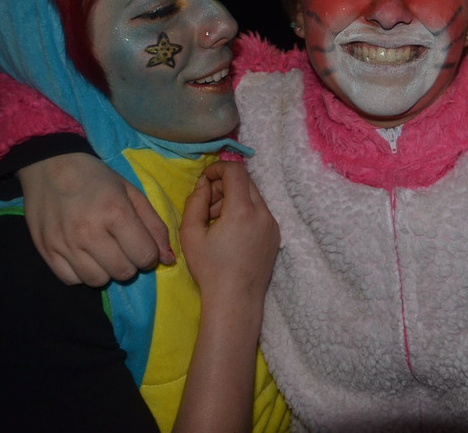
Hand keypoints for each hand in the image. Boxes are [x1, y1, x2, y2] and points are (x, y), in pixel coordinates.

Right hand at [19, 153, 171, 285]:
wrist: (50, 167)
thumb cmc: (97, 179)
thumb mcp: (132, 193)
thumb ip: (154, 226)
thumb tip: (169, 259)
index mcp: (115, 213)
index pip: (144, 256)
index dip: (149, 255)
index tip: (142, 245)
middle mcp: (89, 232)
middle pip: (123, 272)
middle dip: (130, 264)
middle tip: (122, 247)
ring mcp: (65, 243)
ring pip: (97, 281)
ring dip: (106, 271)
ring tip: (103, 252)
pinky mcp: (46, 251)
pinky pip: (71, 280)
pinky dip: (81, 273)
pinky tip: (83, 255)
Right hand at [180, 162, 279, 301]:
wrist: (236, 299)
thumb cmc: (210, 269)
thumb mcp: (191, 233)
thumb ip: (195, 201)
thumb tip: (204, 183)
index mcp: (243, 210)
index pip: (235, 171)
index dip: (218, 168)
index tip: (204, 180)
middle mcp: (263, 213)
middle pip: (246, 181)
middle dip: (224, 185)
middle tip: (207, 205)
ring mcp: (273, 224)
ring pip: (254, 196)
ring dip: (234, 198)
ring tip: (216, 220)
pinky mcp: (276, 235)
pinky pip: (260, 212)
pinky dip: (245, 211)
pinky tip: (231, 232)